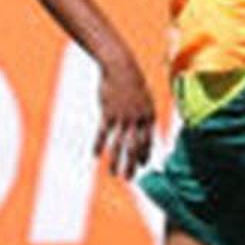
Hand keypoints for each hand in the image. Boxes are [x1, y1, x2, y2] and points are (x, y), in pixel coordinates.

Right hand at [95, 56, 155, 179]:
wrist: (120, 66)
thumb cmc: (132, 81)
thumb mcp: (143, 97)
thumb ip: (143, 115)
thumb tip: (144, 128)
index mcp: (149, 115)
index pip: (148, 141)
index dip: (144, 154)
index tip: (140, 165)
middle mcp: (137, 119)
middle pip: (134, 147)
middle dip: (131, 165)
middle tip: (129, 178)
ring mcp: (123, 117)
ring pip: (119, 144)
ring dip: (116, 161)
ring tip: (114, 174)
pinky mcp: (108, 113)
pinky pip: (103, 133)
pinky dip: (99, 144)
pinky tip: (95, 155)